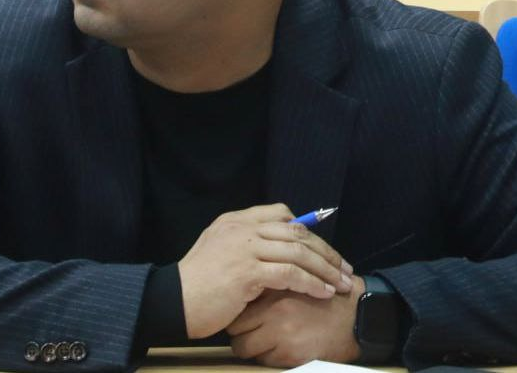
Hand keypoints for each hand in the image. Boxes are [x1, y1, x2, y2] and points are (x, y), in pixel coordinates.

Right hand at [175, 204, 355, 340]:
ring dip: (325, 269)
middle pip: (297, 232)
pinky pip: (290, 274)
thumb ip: (245, 245)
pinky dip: (311, 283)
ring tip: (341, 283)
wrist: (171, 303)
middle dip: (326, 251)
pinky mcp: (248, 272)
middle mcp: (242, 228)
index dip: (308, 230)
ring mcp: (245, 248)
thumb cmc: (196, 285)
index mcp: (236, 221)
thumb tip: (277, 250)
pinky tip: (323, 292)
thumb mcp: (218, 252)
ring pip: (298, 252)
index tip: (324, 250)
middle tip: (345, 268)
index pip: (282, 213)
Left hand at [224, 286, 360, 366]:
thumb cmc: (326, 299)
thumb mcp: (298, 281)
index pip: (237, 306)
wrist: (356, 317)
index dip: (239, 313)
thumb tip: (241, 294)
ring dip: (253, 347)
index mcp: (275, 289)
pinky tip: (285, 348)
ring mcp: (281, 334)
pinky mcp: (289, 354)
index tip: (245, 317)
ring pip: (244, 348)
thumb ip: (270, 285)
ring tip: (269, 341)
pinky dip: (270, 357)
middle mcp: (274, 311)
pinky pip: (263, 361)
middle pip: (235, 329)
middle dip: (242, 332)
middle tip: (254, 331)